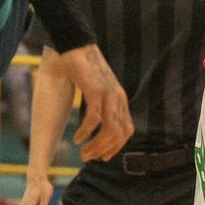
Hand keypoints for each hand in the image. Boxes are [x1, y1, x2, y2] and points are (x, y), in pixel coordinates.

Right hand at [62, 44, 132, 161]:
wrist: (77, 47)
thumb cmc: (84, 70)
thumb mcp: (97, 90)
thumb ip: (101, 105)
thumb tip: (96, 125)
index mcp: (120, 100)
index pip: (127, 130)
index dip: (116, 147)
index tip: (102, 156)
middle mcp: (118, 99)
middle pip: (120, 134)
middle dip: (104, 150)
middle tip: (87, 157)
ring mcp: (109, 95)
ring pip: (110, 129)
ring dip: (96, 145)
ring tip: (83, 152)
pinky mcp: (96, 90)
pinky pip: (95, 117)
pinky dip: (86, 131)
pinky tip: (77, 138)